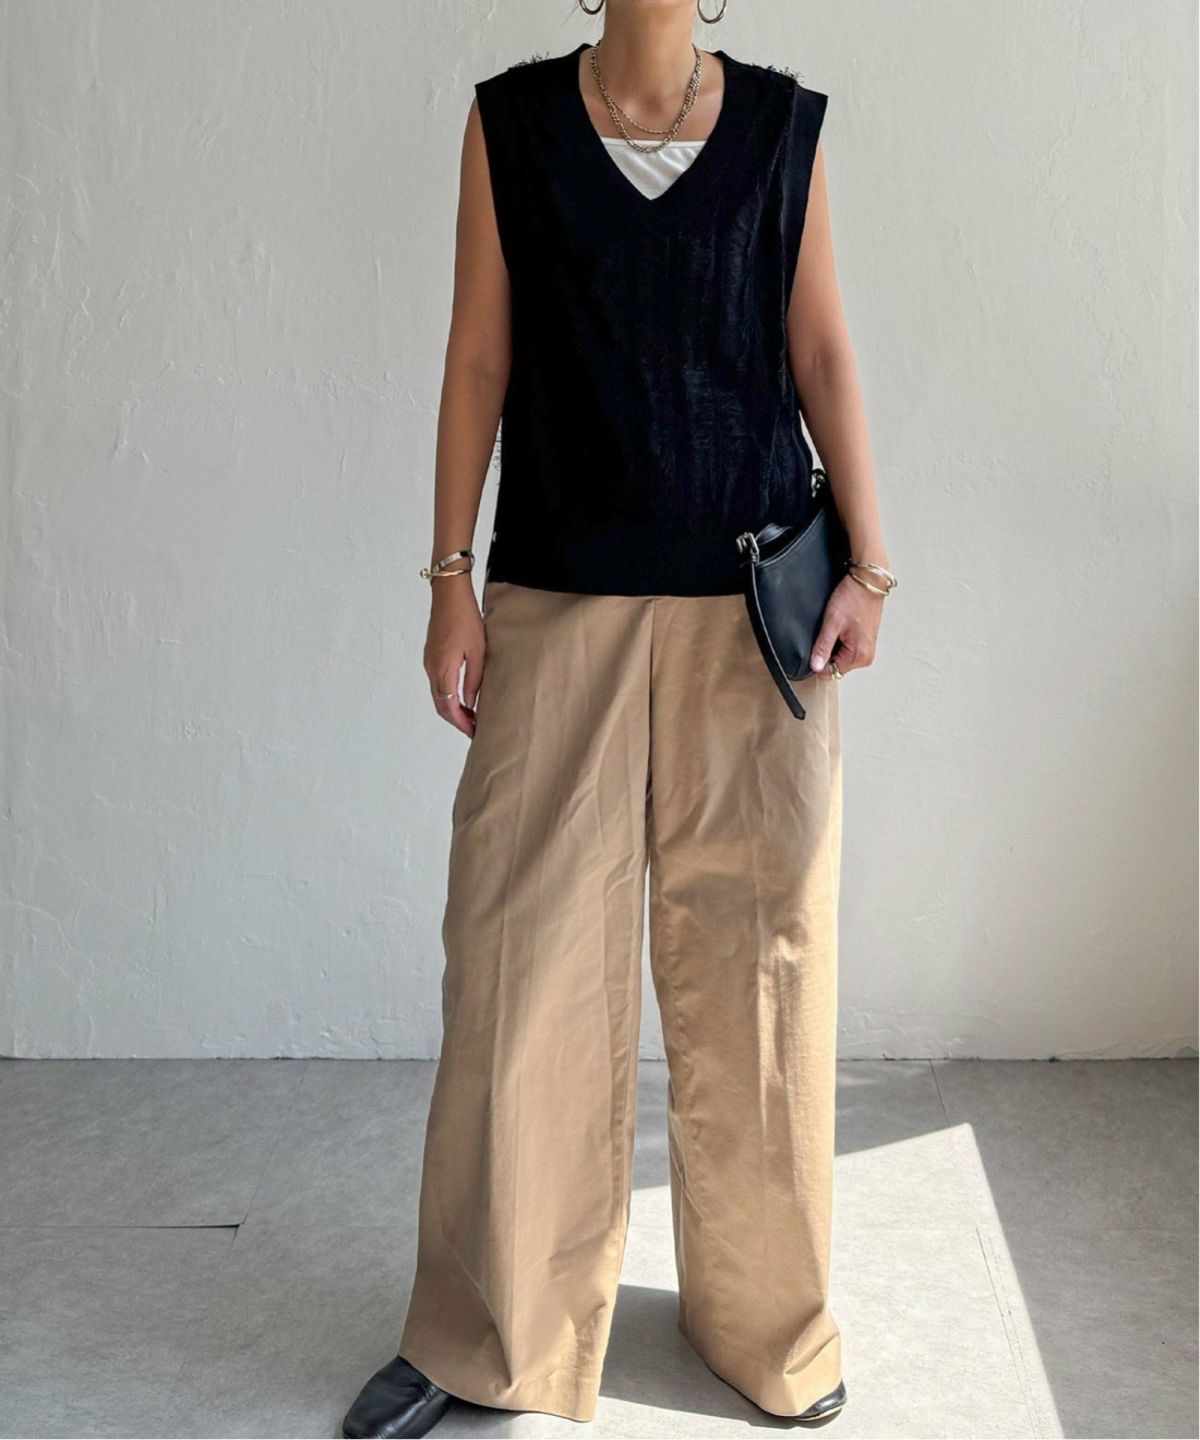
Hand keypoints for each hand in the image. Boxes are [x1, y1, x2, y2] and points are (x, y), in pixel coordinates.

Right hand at [423, 581, 485, 736]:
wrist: (449, 594)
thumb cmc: (466, 618)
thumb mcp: (477, 651)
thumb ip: (474, 680)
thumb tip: (471, 703)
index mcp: (443, 669)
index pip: (448, 707)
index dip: (461, 723)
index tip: (474, 732)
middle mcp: (431, 668)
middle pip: (440, 704)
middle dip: (456, 720)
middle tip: (474, 729)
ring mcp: (429, 661)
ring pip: (438, 695)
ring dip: (452, 708)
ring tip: (472, 715)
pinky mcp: (431, 655)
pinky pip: (437, 683)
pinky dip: (448, 695)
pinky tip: (462, 696)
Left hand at [810, 572, 883, 677]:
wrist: (869, 581)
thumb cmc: (854, 597)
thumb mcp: (832, 622)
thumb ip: (823, 647)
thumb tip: (816, 667)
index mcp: (859, 656)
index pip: (829, 673)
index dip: (818, 660)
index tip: (818, 643)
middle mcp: (865, 657)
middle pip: (835, 666)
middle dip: (827, 652)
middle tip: (829, 631)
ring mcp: (867, 650)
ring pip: (840, 657)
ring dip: (834, 645)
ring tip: (837, 626)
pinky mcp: (866, 642)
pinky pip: (846, 649)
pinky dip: (840, 640)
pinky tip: (842, 626)